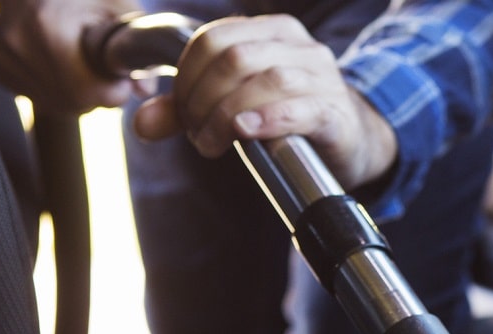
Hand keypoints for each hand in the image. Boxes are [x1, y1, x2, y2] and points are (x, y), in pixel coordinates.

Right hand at [0, 0, 140, 113]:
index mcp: (45, 26)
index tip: (120, 77)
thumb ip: (136, 47)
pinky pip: (37, 96)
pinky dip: (55, 87)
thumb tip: (144, 89)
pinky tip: (60, 60)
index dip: (111, 91)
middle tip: (103, 66)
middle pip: (69, 103)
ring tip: (81, 57)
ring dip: (76, 92)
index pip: (83, 94)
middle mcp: (14, 43)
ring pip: (53, 104)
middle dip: (95, 93)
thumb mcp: (116, 6)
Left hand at [131, 15, 397, 190]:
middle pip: (234, 59)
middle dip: (202, 100)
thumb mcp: (233, 106)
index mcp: (271, 32)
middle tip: (197, 135)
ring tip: (213, 144)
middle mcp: (299, 46)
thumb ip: (186, 112)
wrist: (350, 140)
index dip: (185, 77)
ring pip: (264, 81)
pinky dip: (267, 118)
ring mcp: (321, 78)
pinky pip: (299, 108)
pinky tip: (246, 131)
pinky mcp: (334, 113)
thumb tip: (142, 124)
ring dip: (226, 116)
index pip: (212, 39)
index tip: (181, 113)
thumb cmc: (287, 118)